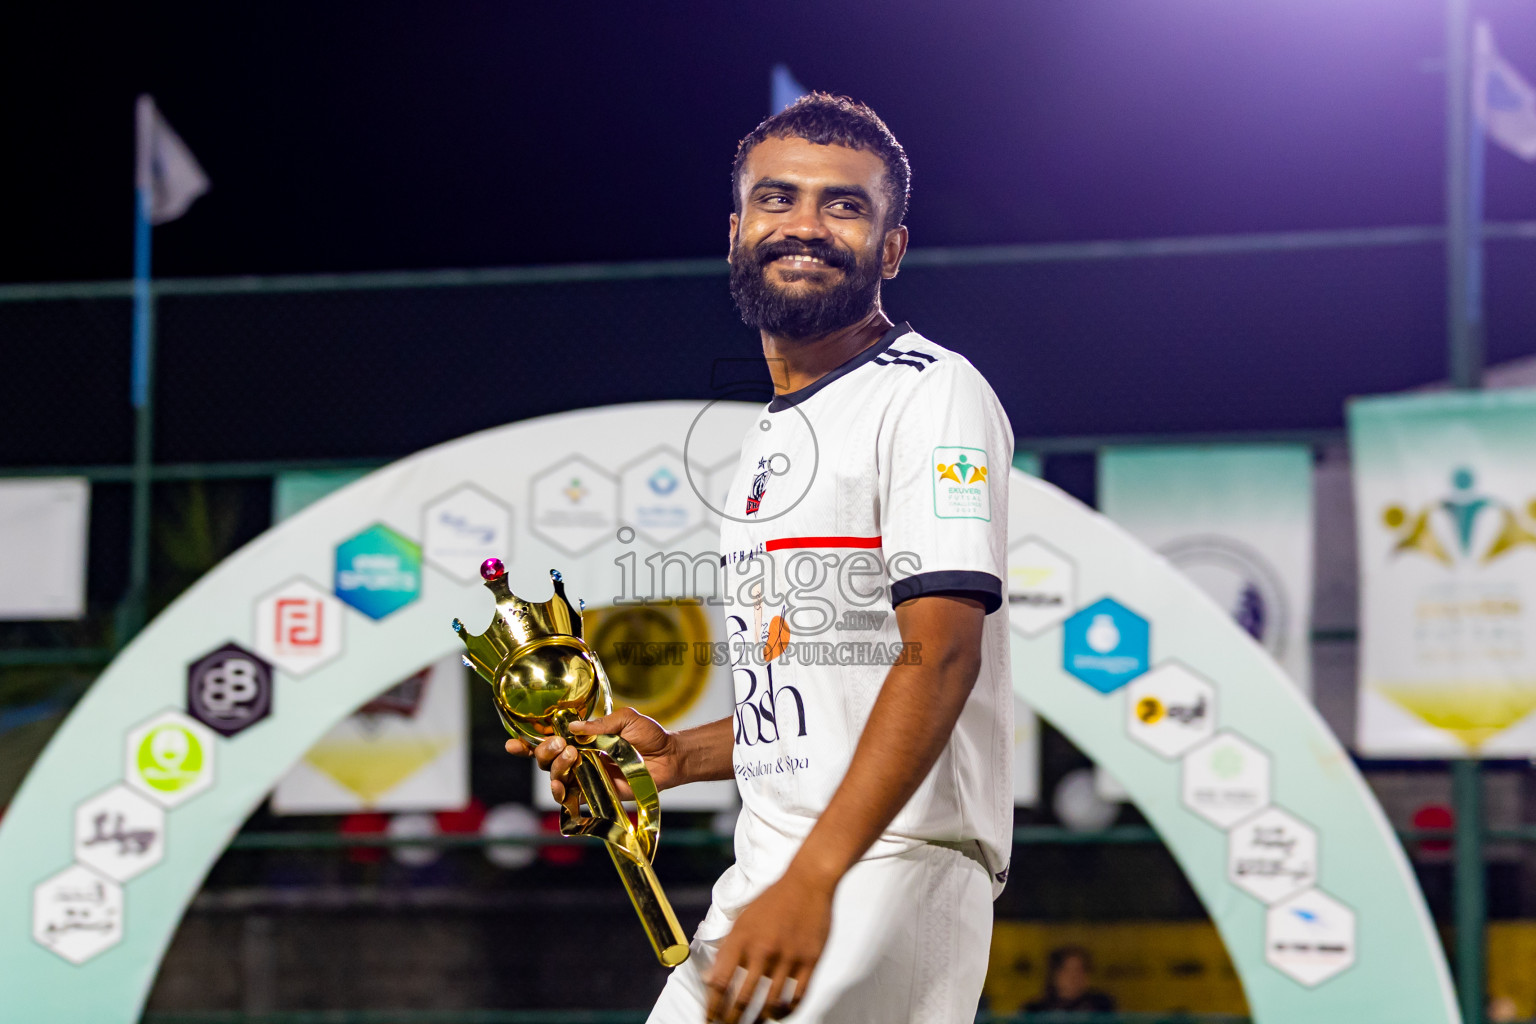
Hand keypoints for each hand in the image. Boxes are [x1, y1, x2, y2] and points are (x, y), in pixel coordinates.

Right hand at [504, 707, 682, 806]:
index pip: (547, 741)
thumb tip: (572, 727)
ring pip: (553, 778)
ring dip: (554, 770)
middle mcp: (578, 758)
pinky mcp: (594, 794)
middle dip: (544, 752)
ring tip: (571, 759)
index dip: (526, 744)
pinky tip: (562, 786)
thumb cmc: (648, 736)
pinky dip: (561, 794)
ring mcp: (585, 777)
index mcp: (580, 738)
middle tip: (564, 746)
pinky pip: (570, 799)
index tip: (512, 743)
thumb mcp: (626, 719)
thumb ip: (600, 724)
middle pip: (544, 760)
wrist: (668, 758)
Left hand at [705, 867, 832, 1022]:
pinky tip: (779, 1014)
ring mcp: (787, 957)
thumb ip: (727, 949)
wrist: (808, 881)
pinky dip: (786, 1011)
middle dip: (732, 1020)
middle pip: (742, 999)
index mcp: (741, 938)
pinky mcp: (810, 961)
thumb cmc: (773, 899)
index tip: (709, 1019)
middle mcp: (762, 950)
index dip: (712, 1007)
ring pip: (769, 1004)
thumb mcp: (742, 919)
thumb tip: (710, 979)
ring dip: (759, 1020)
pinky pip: (796, 997)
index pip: (720, 983)